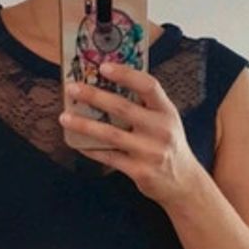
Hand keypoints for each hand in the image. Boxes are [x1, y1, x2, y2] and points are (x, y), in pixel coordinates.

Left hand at [59, 61, 201, 207]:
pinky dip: (91, 149)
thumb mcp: (165, 120)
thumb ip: (145, 105)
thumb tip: (108, 84)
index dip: (126, 74)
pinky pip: (109, 157)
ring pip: (111, 134)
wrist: (183, 182)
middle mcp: (161, 130)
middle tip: (72, 89)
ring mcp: (150, 152)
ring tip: (64, 117)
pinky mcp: (140, 172)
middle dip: (94, 96)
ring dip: (84, 125)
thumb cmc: (167, 144)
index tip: (103, 66)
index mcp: (167, 112)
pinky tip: (77, 143)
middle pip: (122, 108)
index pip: (149, 86)